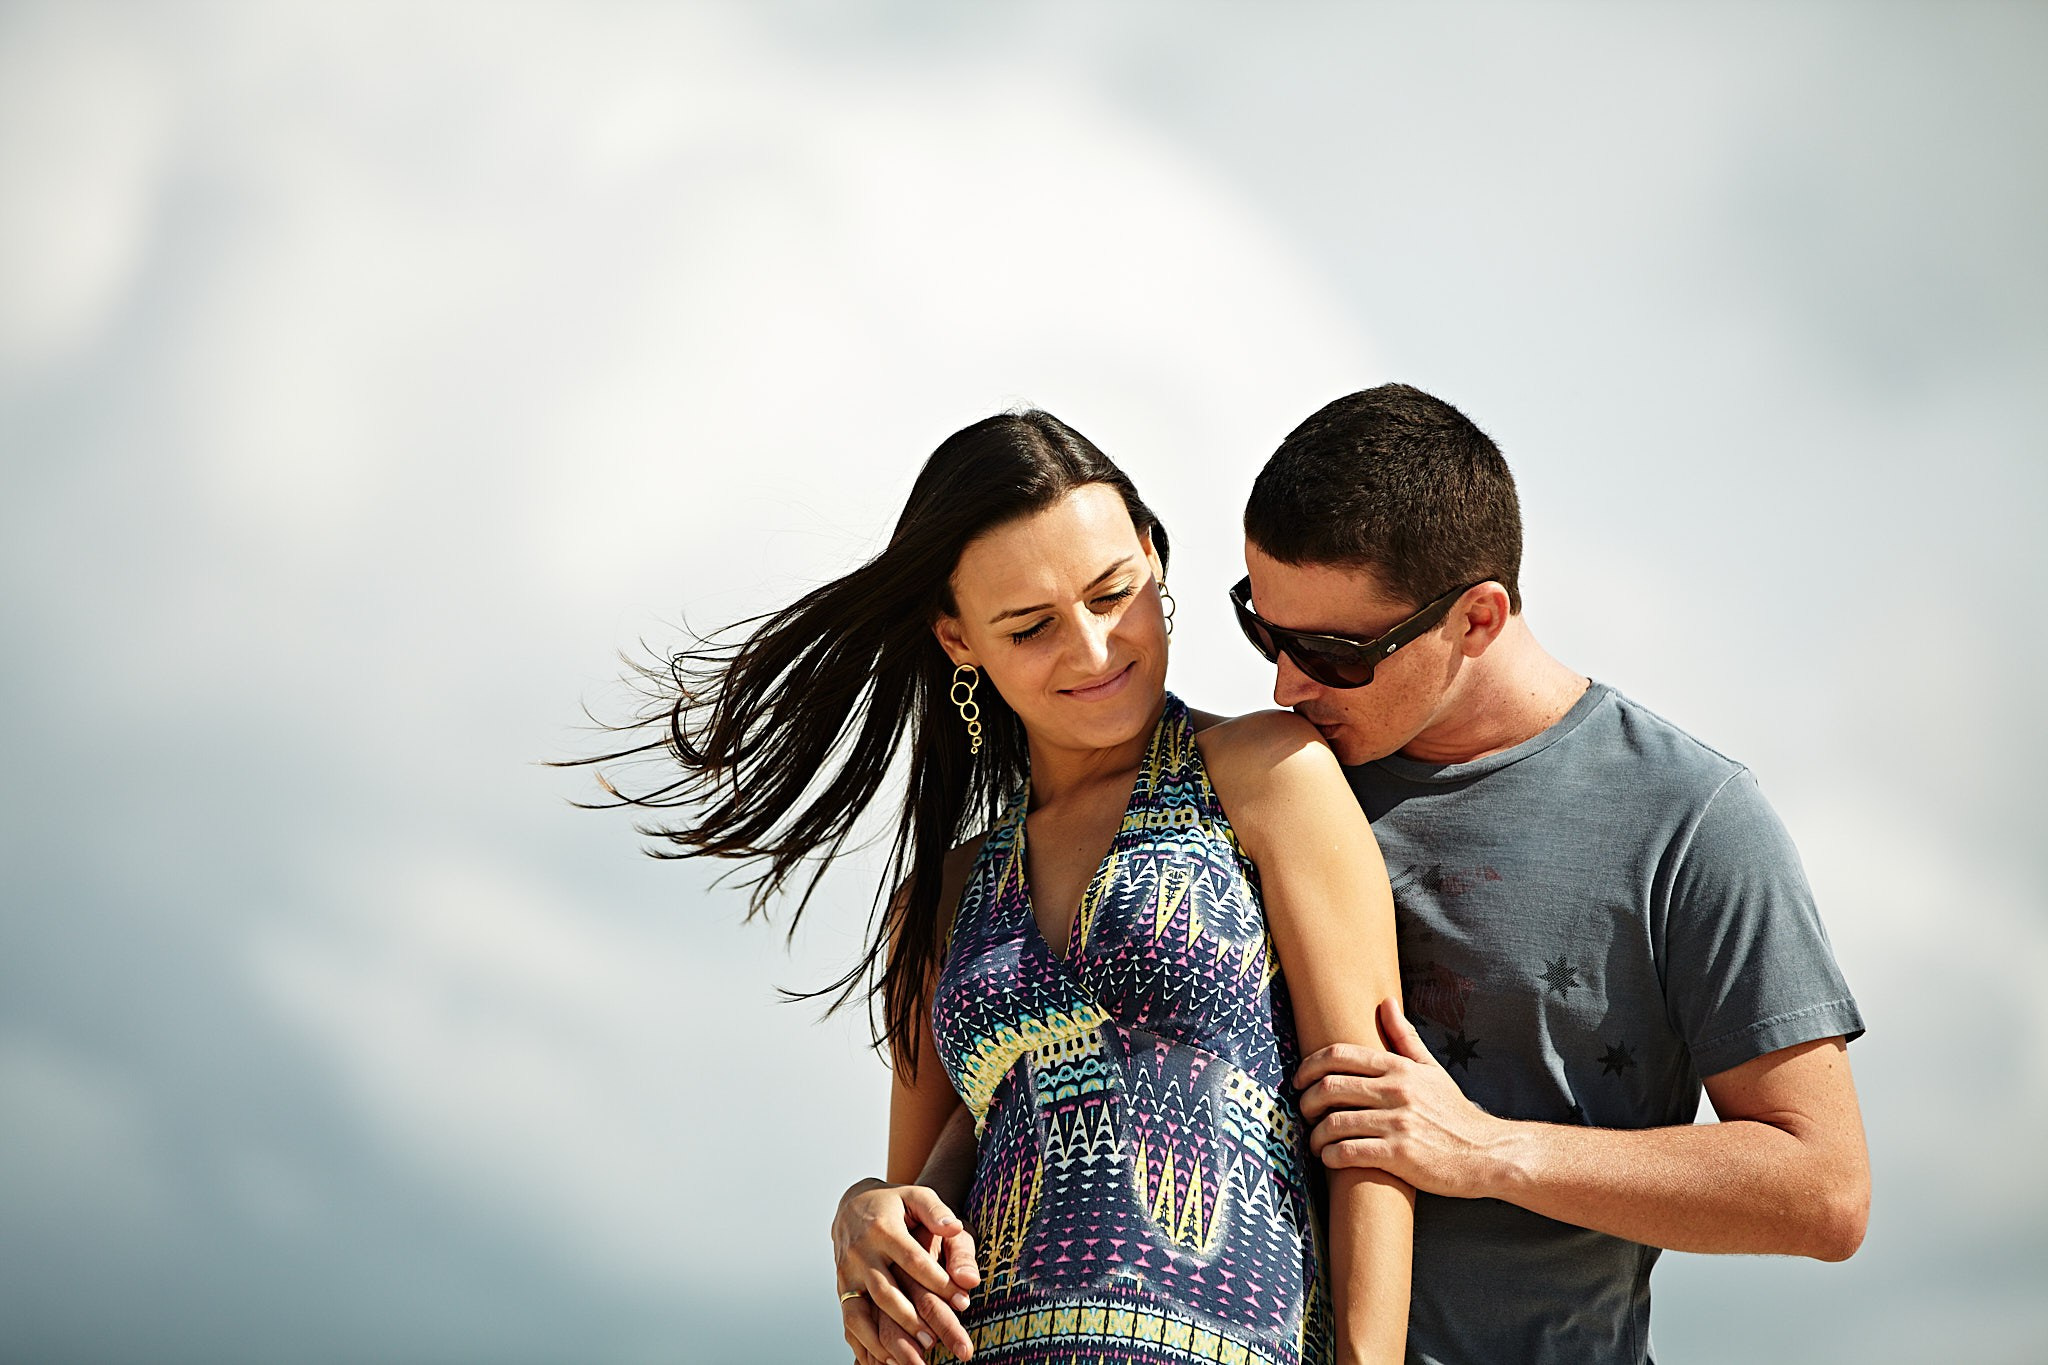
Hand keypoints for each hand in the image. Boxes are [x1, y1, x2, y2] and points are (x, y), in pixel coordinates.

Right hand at [833, 1178, 979, 1363]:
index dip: (938, 1282)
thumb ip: (936, 1210)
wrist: (853, 1205)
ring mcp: (848, 1274)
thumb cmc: (895, 1204)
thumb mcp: (916, 1196)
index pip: (913, 1260)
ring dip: (885, 1339)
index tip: (962, 1302)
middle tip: (935, 1340)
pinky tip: (886, 1362)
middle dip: (911, 1319)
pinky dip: (865, 1345)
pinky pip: (849, 1322)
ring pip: (862, 1313)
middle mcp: (861, 1254)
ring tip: (914, 1359)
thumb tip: (954, 1227)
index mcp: (883, 1229)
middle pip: (885, 1292)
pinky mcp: (842, 1289)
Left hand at [1295, 997, 1515, 1199]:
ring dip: (1316, 1135)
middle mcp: (1396, 1091)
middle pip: (1330, 1087)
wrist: (1486, 1153)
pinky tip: (1330, 1159)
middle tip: (1304, 1112)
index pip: (1340, 1055)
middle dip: (1306, 1101)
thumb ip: (1405, 1037)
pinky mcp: (1400, 1155)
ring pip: (1334, 1123)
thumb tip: (1386, 1002)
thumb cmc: (1453, 1113)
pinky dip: (1331, 1156)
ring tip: (1316, 1142)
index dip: (1309, 1065)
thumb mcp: (1432, 1070)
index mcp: (1399, 1068)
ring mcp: (1398, 1123)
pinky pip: (1349, 1152)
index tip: (1298, 1080)